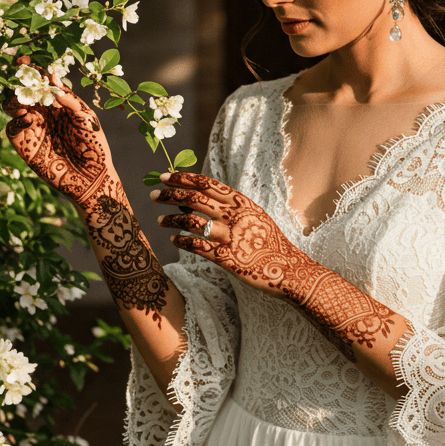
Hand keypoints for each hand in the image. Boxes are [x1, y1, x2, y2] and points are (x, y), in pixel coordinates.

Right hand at [4, 58, 114, 208]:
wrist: (90, 178)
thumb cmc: (94, 146)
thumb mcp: (86, 119)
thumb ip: (69, 99)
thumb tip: (51, 77)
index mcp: (59, 101)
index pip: (42, 81)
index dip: (32, 69)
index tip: (23, 60)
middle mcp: (43, 111)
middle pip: (24, 91)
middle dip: (18, 82)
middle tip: (18, 79)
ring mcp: (32, 126)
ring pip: (12, 106)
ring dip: (13, 100)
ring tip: (22, 102)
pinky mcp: (25, 144)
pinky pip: (12, 128)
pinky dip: (15, 120)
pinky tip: (27, 119)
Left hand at [151, 172, 316, 297]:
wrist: (290, 270)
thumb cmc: (271, 243)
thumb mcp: (254, 216)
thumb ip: (231, 207)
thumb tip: (200, 198)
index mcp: (242, 202)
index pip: (207, 183)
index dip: (184, 178)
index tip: (165, 176)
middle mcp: (235, 215)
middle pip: (195, 198)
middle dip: (171, 194)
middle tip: (154, 194)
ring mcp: (230, 236)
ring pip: (191, 220)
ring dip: (172, 218)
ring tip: (160, 220)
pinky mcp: (227, 258)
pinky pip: (196, 246)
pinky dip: (182, 241)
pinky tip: (174, 241)